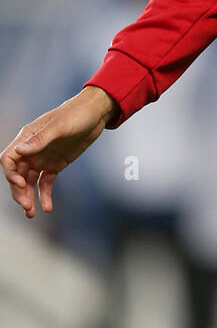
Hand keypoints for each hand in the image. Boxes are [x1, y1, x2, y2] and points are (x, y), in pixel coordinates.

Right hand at [1, 86, 117, 217]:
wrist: (95, 114)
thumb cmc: (75, 114)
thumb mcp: (59, 126)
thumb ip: (39, 140)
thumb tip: (19, 150)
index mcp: (27, 138)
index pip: (9, 159)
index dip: (11, 174)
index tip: (21, 185)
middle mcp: (31, 150)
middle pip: (18, 175)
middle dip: (19, 192)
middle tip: (27, 206)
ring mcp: (42, 158)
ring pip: (30, 182)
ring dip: (29, 197)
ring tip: (32, 213)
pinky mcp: (55, 165)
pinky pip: (46, 183)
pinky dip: (45, 195)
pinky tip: (47, 208)